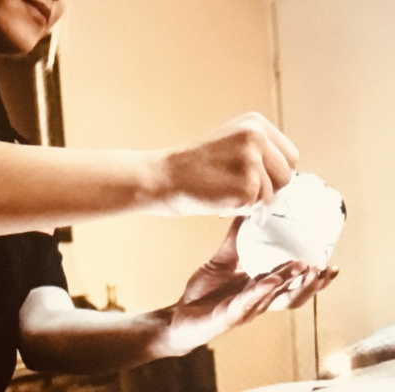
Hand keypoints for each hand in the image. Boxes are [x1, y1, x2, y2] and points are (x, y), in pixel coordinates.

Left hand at [157, 218, 338, 356]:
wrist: (177, 317)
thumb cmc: (202, 295)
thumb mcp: (222, 261)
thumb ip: (236, 240)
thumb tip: (247, 210)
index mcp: (261, 289)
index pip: (293, 285)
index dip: (313, 278)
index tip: (331, 265)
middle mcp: (258, 302)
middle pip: (292, 296)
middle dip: (311, 284)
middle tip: (327, 269)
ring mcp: (244, 311)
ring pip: (275, 300)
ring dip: (292, 285)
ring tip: (307, 270)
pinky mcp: (227, 318)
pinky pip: (247, 305)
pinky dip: (260, 292)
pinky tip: (270, 280)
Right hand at [159, 112, 298, 214]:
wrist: (162, 177)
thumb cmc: (192, 168)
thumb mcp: (230, 145)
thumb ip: (258, 152)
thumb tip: (282, 176)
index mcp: (256, 123)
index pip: (289, 156)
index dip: (273, 174)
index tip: (252, 180)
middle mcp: (257, 136)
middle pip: (286, 176)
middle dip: (266, 189)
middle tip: (237, 190)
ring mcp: (252, 160)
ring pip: (271, 195)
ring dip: (249, 202)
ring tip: (223, 192)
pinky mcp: (246, 185)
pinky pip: (254, 207)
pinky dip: (236, 210)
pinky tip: (217, 200)